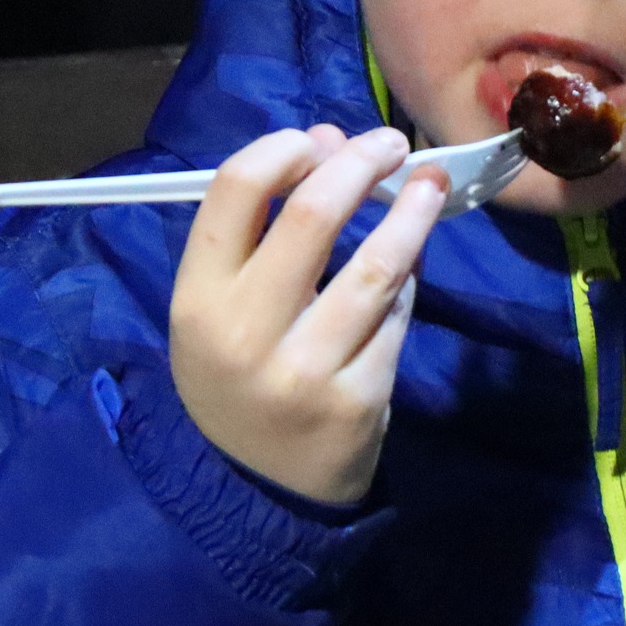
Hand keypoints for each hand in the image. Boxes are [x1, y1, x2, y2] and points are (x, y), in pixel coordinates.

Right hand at [169, 126, 446, 504]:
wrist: (258, 486)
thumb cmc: (235, 372)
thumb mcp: (221, 305)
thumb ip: (263, 227)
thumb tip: (328, 140)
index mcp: (196, 298)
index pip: (235, 192)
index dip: (282, 149)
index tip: (316, 139)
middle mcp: (244, 331)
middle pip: (310, 216)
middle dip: (358, 165)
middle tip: (389, 144)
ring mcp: (305, 369)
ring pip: (372, 268)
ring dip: (409, 214)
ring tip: (429, 182)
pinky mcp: (359, 399)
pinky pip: (395, 318)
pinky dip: (408, 277)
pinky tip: (415, 254)